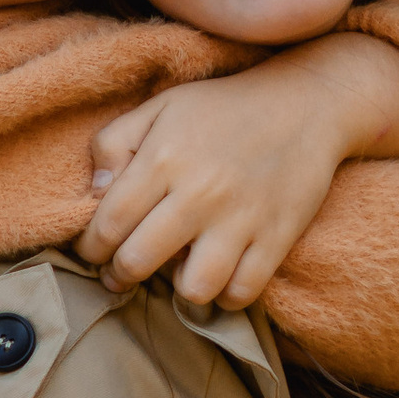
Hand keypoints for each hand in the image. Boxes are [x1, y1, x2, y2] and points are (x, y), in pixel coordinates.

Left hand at [75, 35, 398, 308]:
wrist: (307, 103)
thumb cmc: (224, 107)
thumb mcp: (160, 107)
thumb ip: (114, 143)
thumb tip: (95, 194)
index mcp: (162, 158)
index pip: (107, 224)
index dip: (90, 249)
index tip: (94, 254)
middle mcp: (198, 193)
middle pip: (138, 262)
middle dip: (120, 276)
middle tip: (121, 274)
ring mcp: (241, 219)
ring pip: (193, 289)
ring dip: (179, 289)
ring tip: (178, 274)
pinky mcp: (277, 237)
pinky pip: (242, 291)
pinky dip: (226, 294)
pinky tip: (220, 275)